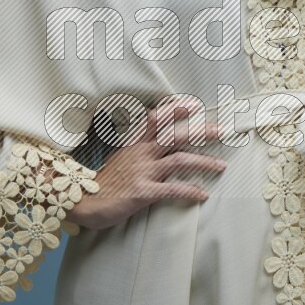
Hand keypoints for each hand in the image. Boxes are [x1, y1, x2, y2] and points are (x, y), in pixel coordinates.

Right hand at [69, 99, 227, 230]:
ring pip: (180, 159)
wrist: (81, 201)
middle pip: (176, 135)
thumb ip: (136, 147)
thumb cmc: (103, 182)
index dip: (175, 108)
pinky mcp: (143, 191)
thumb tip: (156, 143)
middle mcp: (140, 153)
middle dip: (202, 131)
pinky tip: (203, 194)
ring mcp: (142, 171)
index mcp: (134, 143)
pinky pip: (172, 189)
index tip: (194, 103)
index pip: (156, 118)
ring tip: (221, 165)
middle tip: (223, 130)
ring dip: (204, 162)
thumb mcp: (118, 157)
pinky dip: (190, 191)